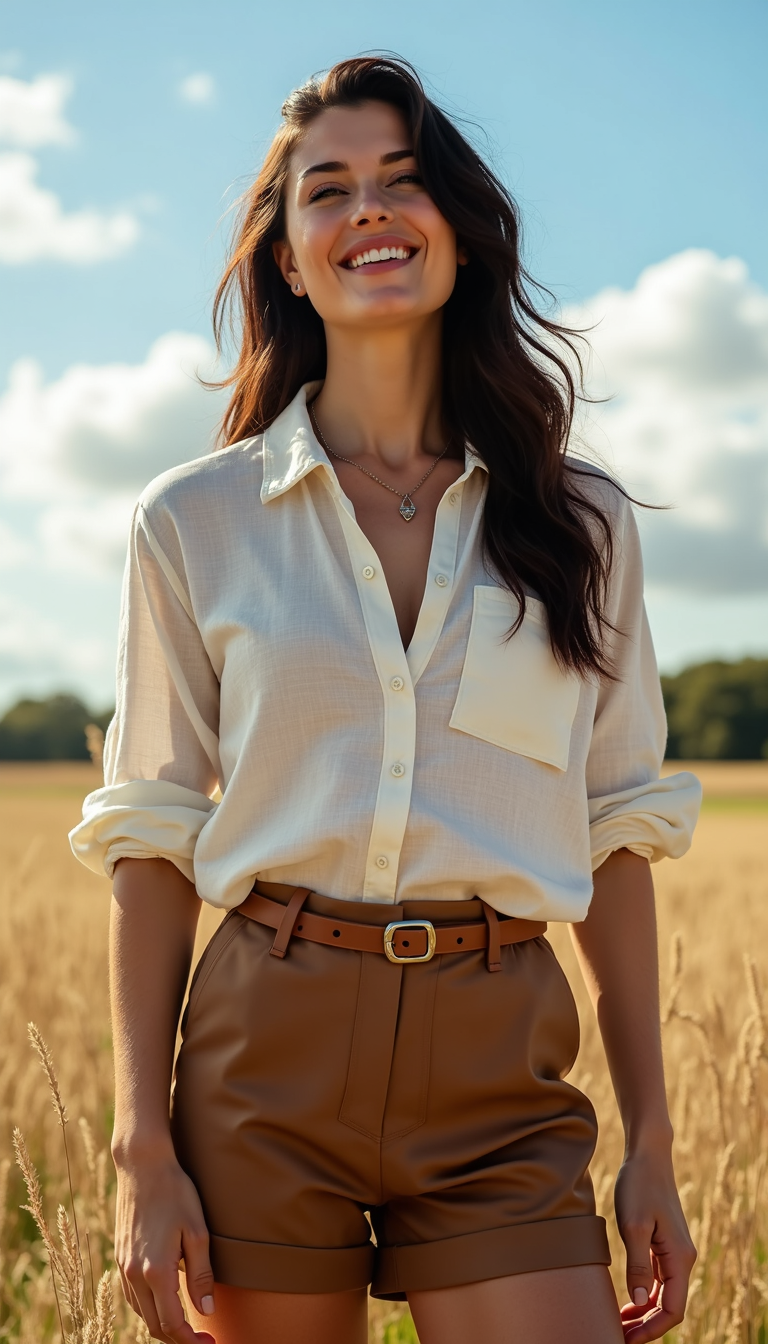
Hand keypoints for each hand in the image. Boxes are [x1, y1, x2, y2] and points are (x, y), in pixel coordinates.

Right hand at [114, 1144, 215, 1342]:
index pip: (173, 1323)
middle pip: (154, 1324)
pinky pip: (132, 1296)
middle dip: (177, 1338)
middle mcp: (134, 1274)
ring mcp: (124, 1266)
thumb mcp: (197, 1232)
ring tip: (186, 1325)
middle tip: (201, 1339)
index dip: (191, 1341)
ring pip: (141, 1312)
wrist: (143, 1166)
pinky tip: (163, 1302)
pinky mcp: (120, 1256)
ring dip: (162, 1324)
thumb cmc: (175, 1193)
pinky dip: (148, 1307)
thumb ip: (200, 1275)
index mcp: (155, 1272)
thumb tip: (205, 1311)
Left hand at [614, 1145, 696, 1341]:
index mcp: (680, 1258)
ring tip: (620, 1323)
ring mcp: (674, 1251)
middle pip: (670, 1306)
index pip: (673, 1309)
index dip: (652, 1329)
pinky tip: (628, 1299)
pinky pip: (659, 1279)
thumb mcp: (634, 1225)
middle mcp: (682, 1258)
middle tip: (619, 1335)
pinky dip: (645, 1293)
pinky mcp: (664, 1243)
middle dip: (647, 1326)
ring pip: (664, 1294)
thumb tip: (640, 1301)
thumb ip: (638, 1264)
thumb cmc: (639, 1185)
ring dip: (645, 1312)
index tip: (627, 1339)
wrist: (648, 1155)